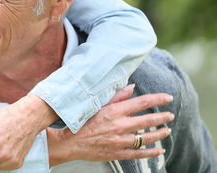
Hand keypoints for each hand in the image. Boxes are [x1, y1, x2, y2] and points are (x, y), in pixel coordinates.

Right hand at [46, 84, 174, 165]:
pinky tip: (160, 149)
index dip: (157, 99)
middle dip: (162, 117)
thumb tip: (132, 87)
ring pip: (147, 138)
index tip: (168, 97)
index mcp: (115, 111)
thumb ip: (116, 96)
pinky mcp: (118, 153)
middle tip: (170, 115)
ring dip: (160, 133)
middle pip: (148, 120)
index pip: (141, 102)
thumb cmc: (82, 120)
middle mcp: (120, 126)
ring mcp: (120, 141)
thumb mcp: (97, 105)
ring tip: (167, 130)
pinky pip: (140, 153)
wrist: (70, 142)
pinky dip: (152, 152)